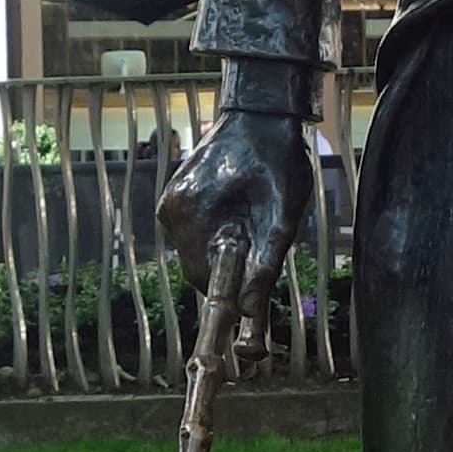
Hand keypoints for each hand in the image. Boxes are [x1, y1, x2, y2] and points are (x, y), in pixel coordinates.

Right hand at [160, 111, 313, 340]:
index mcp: (190, 215)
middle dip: (232, 272)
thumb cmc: (278, 159)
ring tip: (255, 219)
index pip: (207, 282)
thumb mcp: (282, 216)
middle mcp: (171, 211)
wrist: (261, 110)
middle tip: (265, 250)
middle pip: (203, 271)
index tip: (241, 341)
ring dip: (226, 252)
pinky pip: (198, 233)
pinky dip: (219, 234)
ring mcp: (170, 203)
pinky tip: (239, 210)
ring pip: (201, 253)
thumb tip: (247, 315)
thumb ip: (264, 266)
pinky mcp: (176, 197)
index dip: (226, 307)